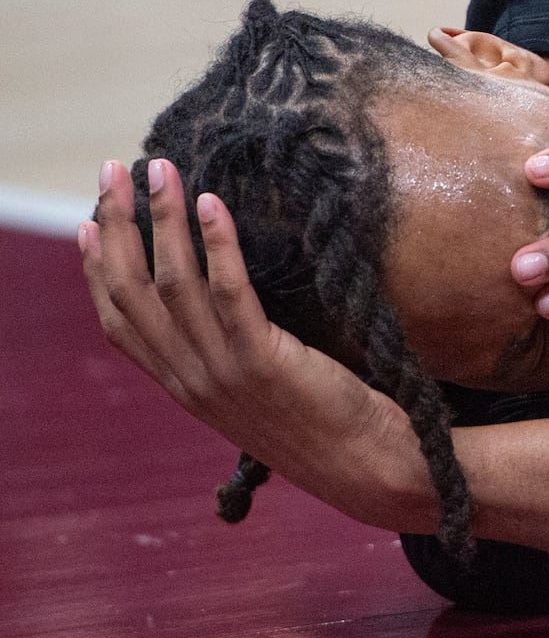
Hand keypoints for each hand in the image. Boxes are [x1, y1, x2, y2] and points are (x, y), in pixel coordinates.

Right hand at [80, 159, 426, 529]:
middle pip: (132, 292)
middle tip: (113, 169)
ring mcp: (223, 373)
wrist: (368, 468)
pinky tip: (213, 203)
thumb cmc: (325, 423)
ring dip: (162, 219)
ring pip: (173, 283)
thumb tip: (221, 304)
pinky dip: (217, 243)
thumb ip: (228, 354)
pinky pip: (230, 293)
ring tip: (162, 169)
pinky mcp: (264, 363)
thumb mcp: (259, 390)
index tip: (91, 219)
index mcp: (184, 386)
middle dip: (118, 225)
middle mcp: (191, 381)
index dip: (98, 269)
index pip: (119, 321)